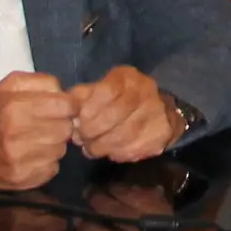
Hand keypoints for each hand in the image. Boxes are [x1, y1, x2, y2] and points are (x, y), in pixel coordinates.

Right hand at [0, 70, 77, 190]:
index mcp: (16, 108)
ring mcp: (18, 162)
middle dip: (61, 124)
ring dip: (54, 144)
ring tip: (37, 139)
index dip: (69, 105)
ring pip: (60, 150)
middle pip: (65, 129)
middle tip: (47, 124)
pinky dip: (46, 162)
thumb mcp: (11, 84)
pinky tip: (32, 155)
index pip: (66, 106)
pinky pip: (52, 169)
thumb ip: (43, 82)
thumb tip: (68, 96)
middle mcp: (17, 136)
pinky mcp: (20, 180)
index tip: (62, 107)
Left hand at [66, 64, 182, 162]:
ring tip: (92, 148)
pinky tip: (111, 151)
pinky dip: (117, 153)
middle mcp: (146, 90)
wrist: (160, 110)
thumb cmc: (120, 101)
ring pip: (124, 135)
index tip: (77, 123)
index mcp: (128, 77)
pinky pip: (135, 147)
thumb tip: (68, 106)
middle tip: (81, 139)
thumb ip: (82, 96)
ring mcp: (157, 111)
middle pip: (115, 114)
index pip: (107, 91)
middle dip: (93, 131)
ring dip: (102, 145)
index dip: (89, 110)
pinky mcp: (162, 132)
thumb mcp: (100, 91)